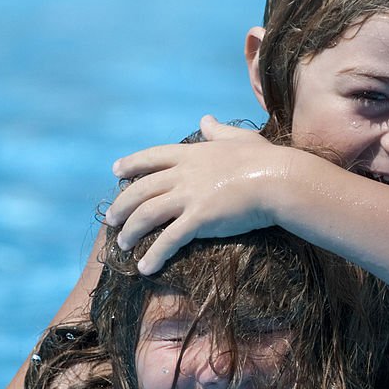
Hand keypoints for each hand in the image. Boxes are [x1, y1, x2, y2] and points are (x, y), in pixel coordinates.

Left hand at [106, 116, 291, 273]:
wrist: (278, 179)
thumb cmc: (265, 159)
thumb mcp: (239, 137)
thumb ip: (218, 131)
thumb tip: (205, 119)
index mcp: (191, 154)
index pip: (152, 157)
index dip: (131, 164)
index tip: (115, 171)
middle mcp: (183, 174)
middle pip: (140, 189)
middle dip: (122, 205)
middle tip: (111, 219)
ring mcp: (188, 196)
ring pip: (146, 214)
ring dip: (130, 232)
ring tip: (122, 245)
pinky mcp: (198, 219)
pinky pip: (168, 240)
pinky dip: (154, 255)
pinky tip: (145, 268)